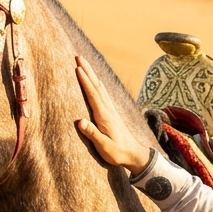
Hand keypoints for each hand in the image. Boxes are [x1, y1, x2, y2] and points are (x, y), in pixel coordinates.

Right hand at [75, 56, 151, 174]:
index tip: (77, 67)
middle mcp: (108, 110)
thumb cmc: (118, 153)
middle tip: (78, 56)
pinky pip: (103, 93)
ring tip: (84, 63)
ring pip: (100, 87)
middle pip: (96, 86)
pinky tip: (95, 80)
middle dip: (87, 70)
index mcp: (104, 116)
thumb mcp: (104, 147)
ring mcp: (111, 110)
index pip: (93, 94)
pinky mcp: (112, 113)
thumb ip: (93, 134)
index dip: (85, 81)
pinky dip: (97, 83)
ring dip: (92, 74)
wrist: (134, 154)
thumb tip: (80, 121)